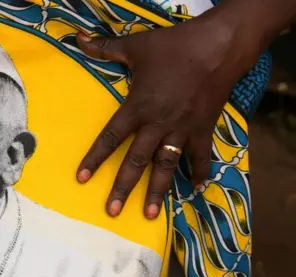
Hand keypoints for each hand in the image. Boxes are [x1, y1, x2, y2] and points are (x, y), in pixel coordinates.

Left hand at [75, 8, 258, 218]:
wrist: (219, 46)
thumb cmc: (174, 47)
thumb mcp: (136, 46)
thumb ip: (105, 48)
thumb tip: (79, 39)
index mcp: (137, 108)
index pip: (110, 138)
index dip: (94, 158)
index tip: (81, 178)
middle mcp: (157, 125)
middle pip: (136, 162)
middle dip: (123, 188)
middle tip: (112, 211)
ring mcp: (182, 130)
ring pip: (166, 167)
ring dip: (158, 191)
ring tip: (150, 214)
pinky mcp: (203, 129)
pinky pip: (202, 156)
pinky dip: (200, 173)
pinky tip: (195, 190)